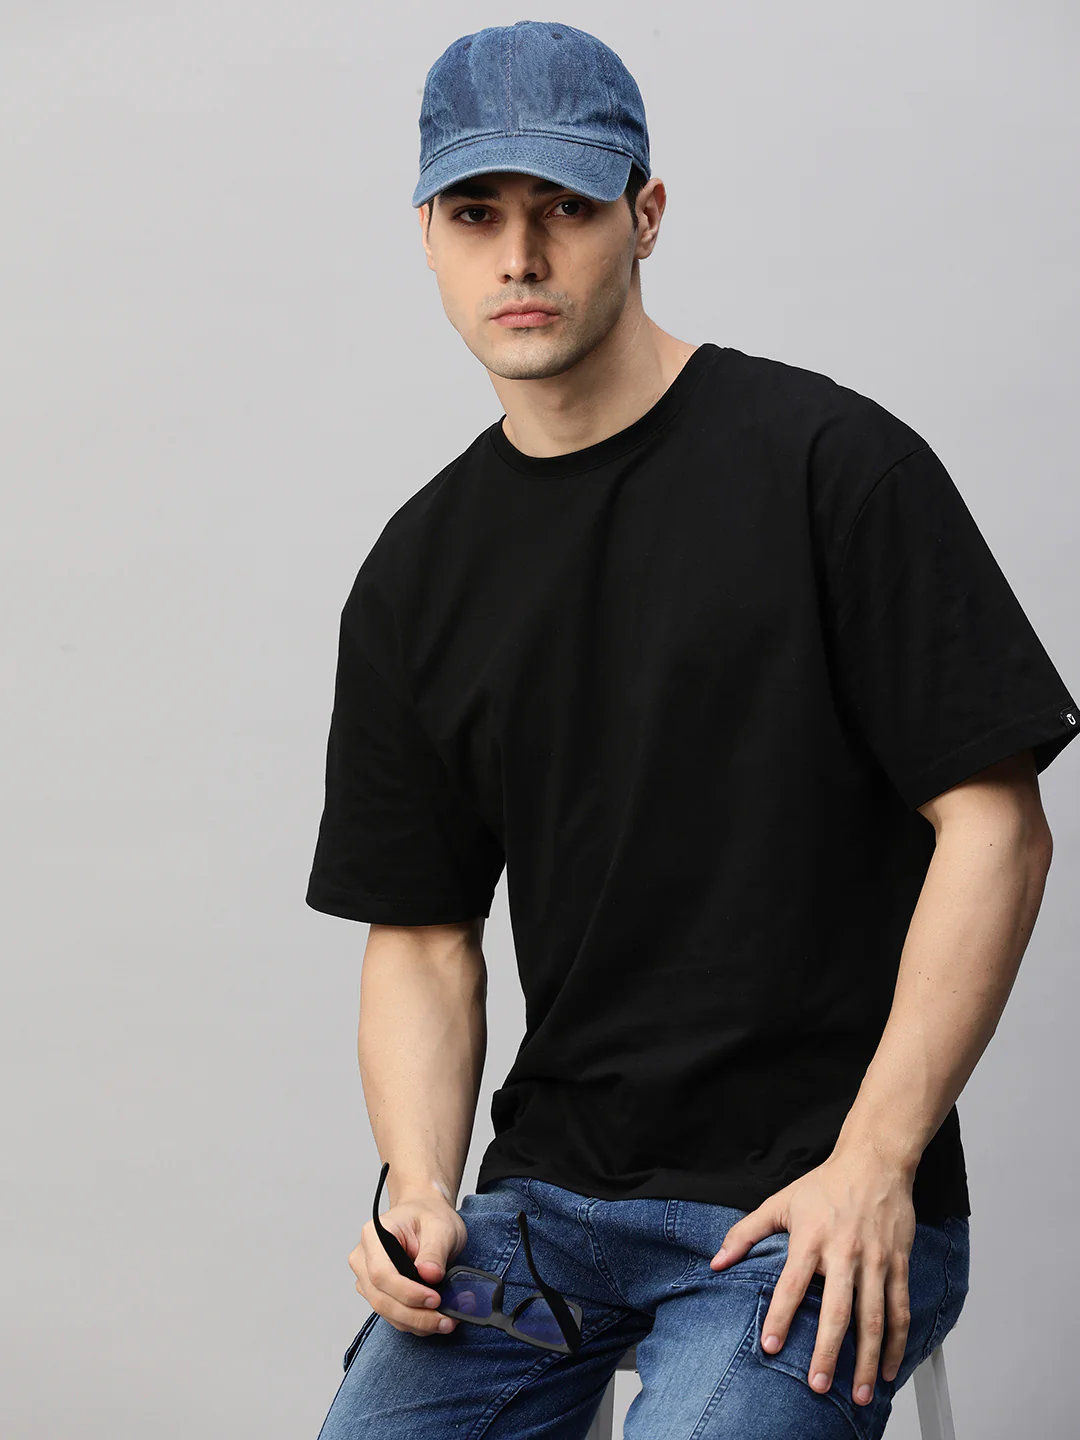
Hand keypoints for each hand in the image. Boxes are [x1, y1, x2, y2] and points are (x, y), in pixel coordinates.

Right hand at [349, 1191, 467, 1337]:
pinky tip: (436, 1318)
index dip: (407, 1292)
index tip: (434, 1299)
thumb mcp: (441, 1227)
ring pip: (386, 1312)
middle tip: (445, 1320)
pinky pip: (392, 1314)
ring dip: (416, 1322)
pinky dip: (415, 1321)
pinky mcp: (377, 1292)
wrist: (426, 1213)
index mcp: (373, 1235)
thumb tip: (430, 1276)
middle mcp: (363, 1258)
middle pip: (381, 1298)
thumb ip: (435, 1252)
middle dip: (415, 1315)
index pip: (381, 1273)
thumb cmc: (429, 1216)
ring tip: (446, 1321)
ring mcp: (367, 1277)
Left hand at [709, 1148, 916, 1407]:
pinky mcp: (898, 1263)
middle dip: (827, 1352)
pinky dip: (896, 1343)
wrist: (874, 1161)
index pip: (791, 1285)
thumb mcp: (780, 1203)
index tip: (770, 1347)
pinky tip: (887, 1369)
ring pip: (873, 1318)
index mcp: (811, 1239)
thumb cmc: (825, 1184)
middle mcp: (844, 1253)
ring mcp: (875, 1260)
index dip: (779, 1317)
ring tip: (858, 1394)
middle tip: (817, 1385)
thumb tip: (717, 1262)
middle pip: (837, 1310)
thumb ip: (746, 1233)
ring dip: (866, 1359)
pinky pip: (899, 1310)